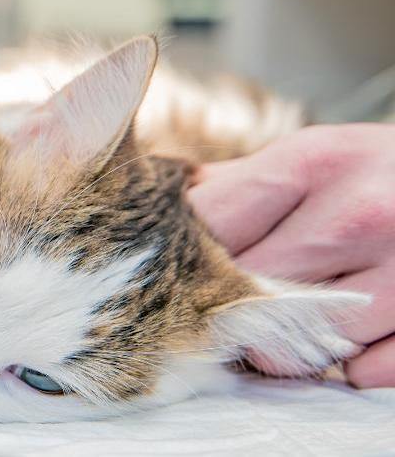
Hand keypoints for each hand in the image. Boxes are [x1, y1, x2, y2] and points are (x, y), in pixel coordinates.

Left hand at [187, 124, 394, 387]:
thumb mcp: (311, 158)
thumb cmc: (376, 176)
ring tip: (293, 319)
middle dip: (228, 303)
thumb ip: (237, 187)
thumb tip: (158, 211)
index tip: (188, 263)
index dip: (189, 250)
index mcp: (313, 162)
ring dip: (284, 342)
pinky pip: (363, 373)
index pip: (208, 223)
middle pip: (244, 288)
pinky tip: (351, 335)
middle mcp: (358, 213)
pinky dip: (349, 365)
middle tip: (231, 302)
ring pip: (296, 343)